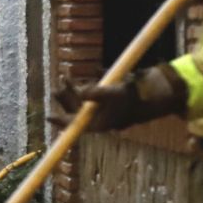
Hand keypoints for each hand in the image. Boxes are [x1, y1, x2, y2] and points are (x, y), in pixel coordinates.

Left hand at [59, 65, 186, 132]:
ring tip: (64, 78)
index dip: (61, 120)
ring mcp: (103, 109)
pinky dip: (85, 87)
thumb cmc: (133, 96)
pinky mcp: (108, 100)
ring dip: (72, 91)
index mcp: (98, 123)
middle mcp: (99, 118)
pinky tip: (78, 79)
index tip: (49, 116)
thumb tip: (79, 92)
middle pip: (76, 111)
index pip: (75, 124)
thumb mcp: (113, 93)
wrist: (154, 94)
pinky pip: (91, 95)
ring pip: (82, 101)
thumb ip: (95, 93)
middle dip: (66, 99)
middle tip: (57, 87)